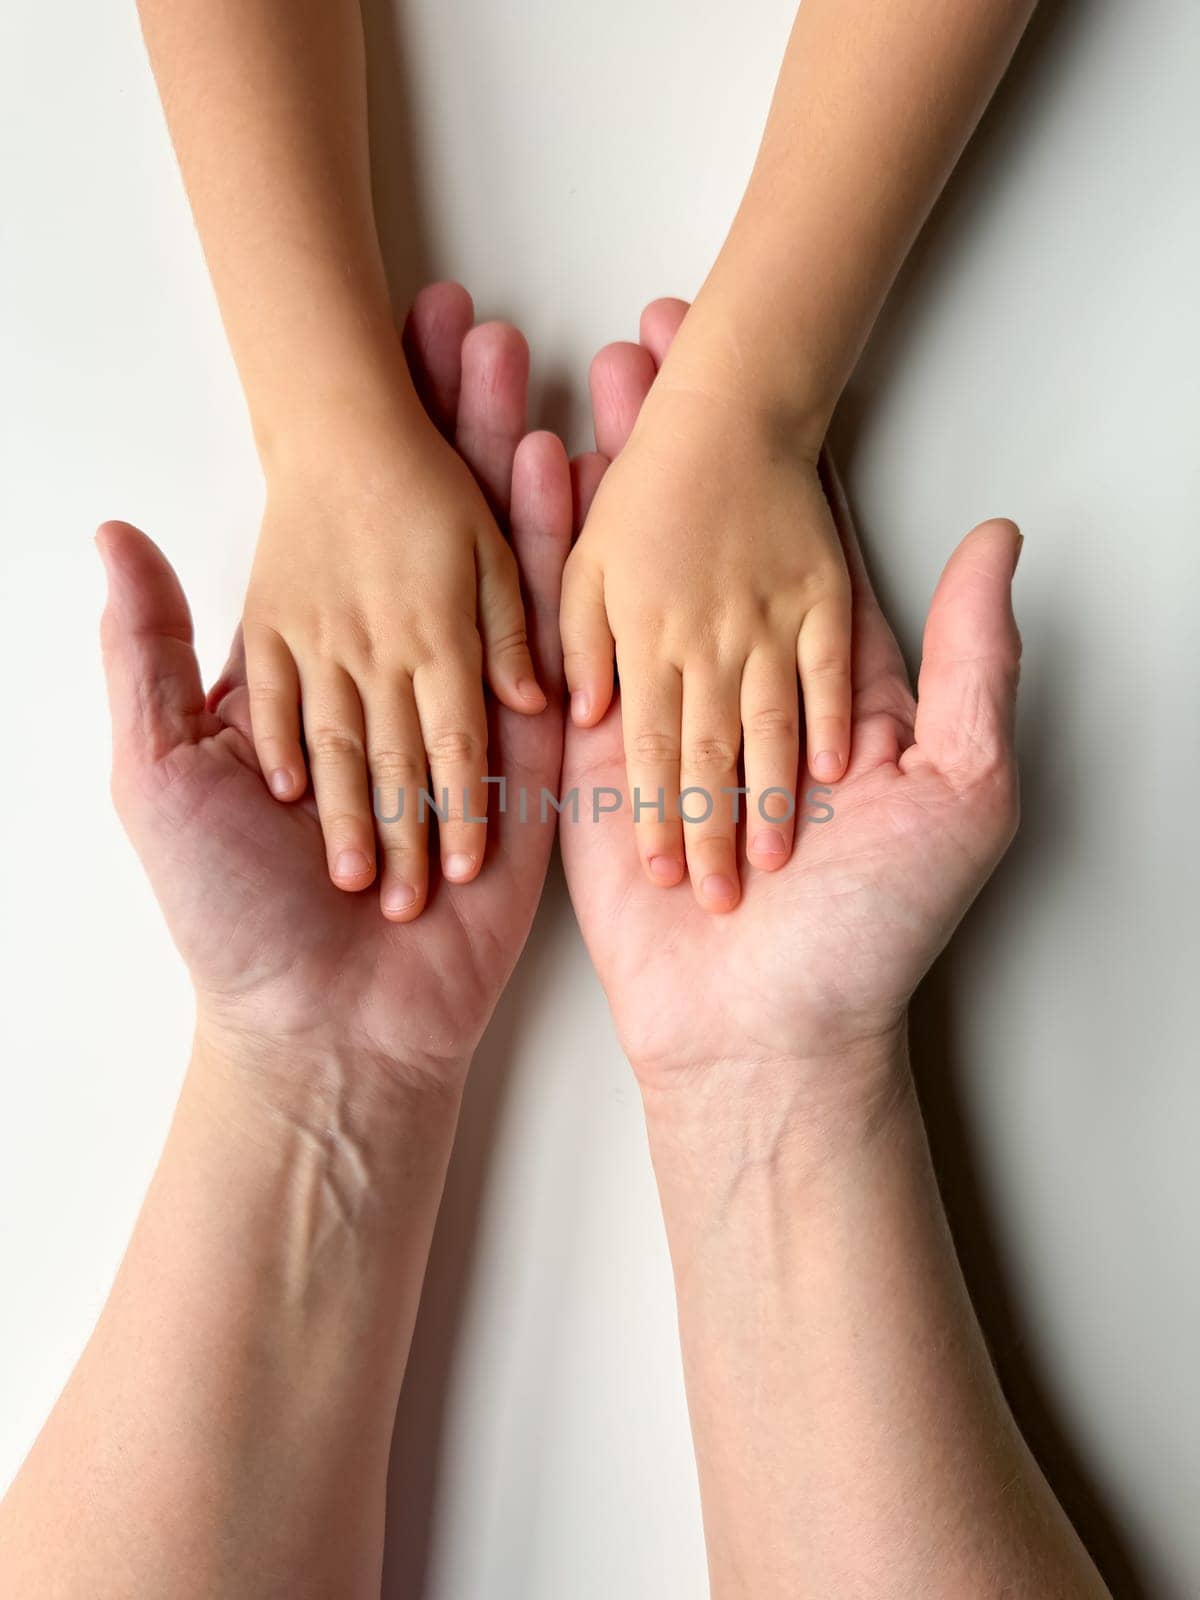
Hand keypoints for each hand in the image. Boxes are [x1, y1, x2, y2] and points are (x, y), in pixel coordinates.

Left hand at [98, 285, 570, 1094]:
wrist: (323, 1027)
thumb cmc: (229, 908)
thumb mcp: (160, 771)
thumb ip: (147, 656)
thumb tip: (112, 535)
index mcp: (318, 674)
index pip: (348, 525)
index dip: (367, 433)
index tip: (381, 343)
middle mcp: (399, 679)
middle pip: (434, 527)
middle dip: (450, 425)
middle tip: (468, 324)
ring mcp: (473, 715)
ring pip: (501, 568)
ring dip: (513, 467)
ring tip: (528, 370)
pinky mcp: (534, 763)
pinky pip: (554, 649)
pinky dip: (567, 564)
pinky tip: (578, 476)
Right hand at [561, 301, 1021, 1107]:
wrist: (770, 1034)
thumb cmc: (879, 925)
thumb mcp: (961, 788)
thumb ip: (970, 662)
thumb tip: (996, 537)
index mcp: (827, 677)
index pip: (797, 533)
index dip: (775, 443)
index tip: (748, 358)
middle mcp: (743, 681)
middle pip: (702, 533)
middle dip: (670, 438)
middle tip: (644, 335)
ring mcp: (665, 711)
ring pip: (629, 570)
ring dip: (602, 475)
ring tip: (572, 380)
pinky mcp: (595, 753)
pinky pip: (567, 644)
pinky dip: (545, 562)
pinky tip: (523, 483)